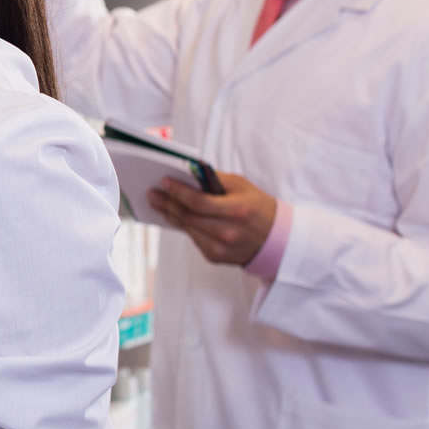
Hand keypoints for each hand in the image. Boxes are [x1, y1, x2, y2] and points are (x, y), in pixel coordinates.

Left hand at [148, 172, 277, 266]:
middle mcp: (227, 232)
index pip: (198, 202)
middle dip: (167, 202)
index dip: (178, 192)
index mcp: (237, 211)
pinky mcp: (214, 256)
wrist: (276, 240)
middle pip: (188, 216)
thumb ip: (215, 179)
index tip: (164, 182)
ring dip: (169, 213)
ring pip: (187, 228)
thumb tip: (189, 171)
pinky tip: (173, 214)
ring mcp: (220, 247)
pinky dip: (182, 225)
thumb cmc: (259, 208)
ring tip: (158, 202)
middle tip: (152, 192)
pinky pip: (192, 237)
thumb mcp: (242, 187)